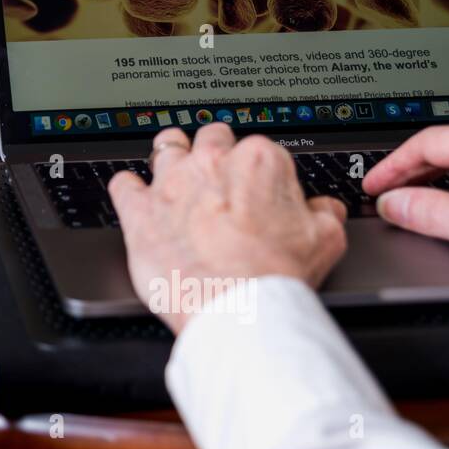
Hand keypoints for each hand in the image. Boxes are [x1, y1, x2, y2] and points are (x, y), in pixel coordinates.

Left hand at [108, 123, 347, 333]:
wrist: (237, 310)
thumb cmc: (274, 277)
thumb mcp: (325, 240)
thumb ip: (324, 213)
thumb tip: (323, 208)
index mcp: (259, 162)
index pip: (257, 148)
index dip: (256, 171)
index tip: (255, 188)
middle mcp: (211, 163)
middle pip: (209, 139)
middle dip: (213, 154)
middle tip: (216, 177)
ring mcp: (171, 184)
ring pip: (165, 148)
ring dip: (170, 157)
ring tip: (174, 173)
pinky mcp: (139, 211)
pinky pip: (123, 184)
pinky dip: (128, 189)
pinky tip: (133, 195)